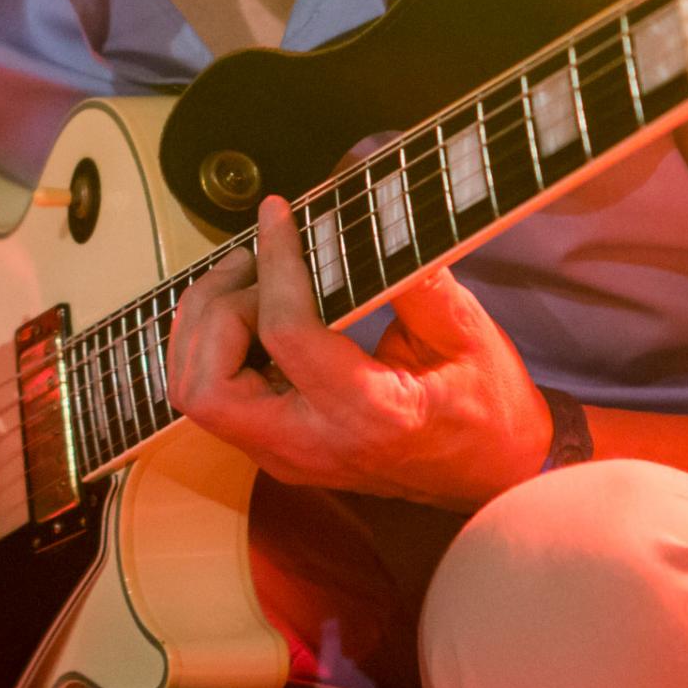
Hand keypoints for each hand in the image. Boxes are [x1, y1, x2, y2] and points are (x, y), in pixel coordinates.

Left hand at [166, 196, 550, 508]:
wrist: (492, 475)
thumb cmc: (486, 406)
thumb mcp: (468, 333)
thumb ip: (416, 277)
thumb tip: (379, 212)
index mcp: (368, 414)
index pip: (286, 334)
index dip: (275, 262)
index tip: (278, 214)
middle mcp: (312, 445)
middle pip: (206, 387)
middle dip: (213, 311)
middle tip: (252, 263)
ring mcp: (287, 456)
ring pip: (195, 395)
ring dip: (203, 328)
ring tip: (247, 279)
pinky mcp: (276, 450)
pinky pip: (213, 397)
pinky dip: (212, 347)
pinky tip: (250, 310)